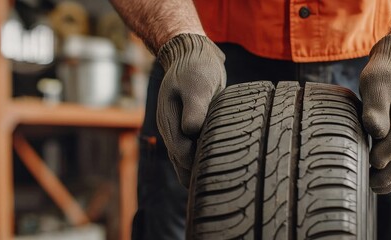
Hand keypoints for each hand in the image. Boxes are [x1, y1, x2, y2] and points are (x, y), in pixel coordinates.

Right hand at [156, 33, 225, 186]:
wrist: (193, 56)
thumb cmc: (196, 69)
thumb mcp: (197, 85)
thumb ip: (194, 108)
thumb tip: (191, 131)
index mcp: (168, 122)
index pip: (181, 154)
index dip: (196, 166)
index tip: (216, 173)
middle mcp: (171, 130)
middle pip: (181, 163)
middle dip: (197, 174)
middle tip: (221, 185)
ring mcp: (179, 130)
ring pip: (187, 160)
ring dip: (200, 169)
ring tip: (221, 180)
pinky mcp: (190, 128)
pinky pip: (194, 150)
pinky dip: (203, 159)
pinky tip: (219, 166)